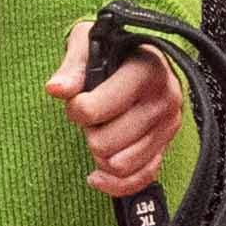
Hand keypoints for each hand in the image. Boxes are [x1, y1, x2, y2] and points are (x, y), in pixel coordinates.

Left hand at [47, 18, 186, 197]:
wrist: (139, 58)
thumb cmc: (112, 49)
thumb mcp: (88, 41)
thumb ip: (72, 66)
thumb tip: (56, 89)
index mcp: (147, 68)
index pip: (98, 107)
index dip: (77, 109)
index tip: (77, 100)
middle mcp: (164, 98)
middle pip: (106, 142)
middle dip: (89, 132)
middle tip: (92, 117)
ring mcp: (168, 126)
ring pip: (120, 164)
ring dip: (100, 154)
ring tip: (101, 132)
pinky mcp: (166, 147)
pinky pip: (139, 180)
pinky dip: (114, 184)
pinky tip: (97, 175)